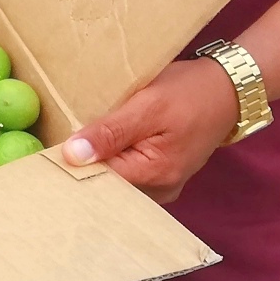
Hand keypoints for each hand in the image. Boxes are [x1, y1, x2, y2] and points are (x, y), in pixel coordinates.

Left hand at [59, 56, 237, 203]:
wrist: (228, 89)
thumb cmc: (189, 92)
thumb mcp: (147, 105)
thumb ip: (110, 132)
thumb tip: (72, 155)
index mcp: (155, 175)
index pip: (100, 182)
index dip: (73, 166)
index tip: (51, 151)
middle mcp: (160, 190)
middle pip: (107, 186)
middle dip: (85, 166)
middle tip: (62, 145)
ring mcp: (162, 186)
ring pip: (116, 181)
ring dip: (99, 163)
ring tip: (82, 142)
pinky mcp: (162, 176)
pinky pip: (129, 175)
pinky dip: (114, 161)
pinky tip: (103, 145)